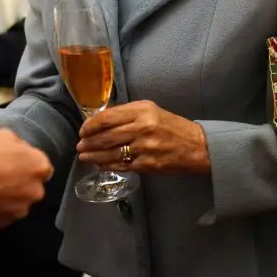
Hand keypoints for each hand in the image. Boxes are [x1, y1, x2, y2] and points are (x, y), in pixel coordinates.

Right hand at [0, 130, 52, 226]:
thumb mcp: (1, 134)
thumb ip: (19, 145)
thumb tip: (21, 151)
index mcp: (39, 166)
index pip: (42, 167)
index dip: (28, 163)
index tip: (15, 161)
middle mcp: (35, 191)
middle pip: (32, 186)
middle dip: (21, 181)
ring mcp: (19, 210)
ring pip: (18, 202)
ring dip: (9, 196)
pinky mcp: (2, 223)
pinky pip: (3, 213)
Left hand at [76, 100, 209, 173]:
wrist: (197, 146)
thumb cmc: (172, 126)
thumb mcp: (152, 110)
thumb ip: (128, 113)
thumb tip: (102, 120)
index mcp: (142, 111)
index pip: (108, 117)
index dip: (91, 125)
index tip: (83, 130)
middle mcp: (142, 127)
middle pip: (106, 136)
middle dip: (88, 142)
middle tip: (79, 145)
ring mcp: (144, 148)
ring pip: (110, 153)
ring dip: (93, 156)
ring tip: (84, 156)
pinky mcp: (147, 165)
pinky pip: (121, 165)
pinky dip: (106, 165)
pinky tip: (99, 165)